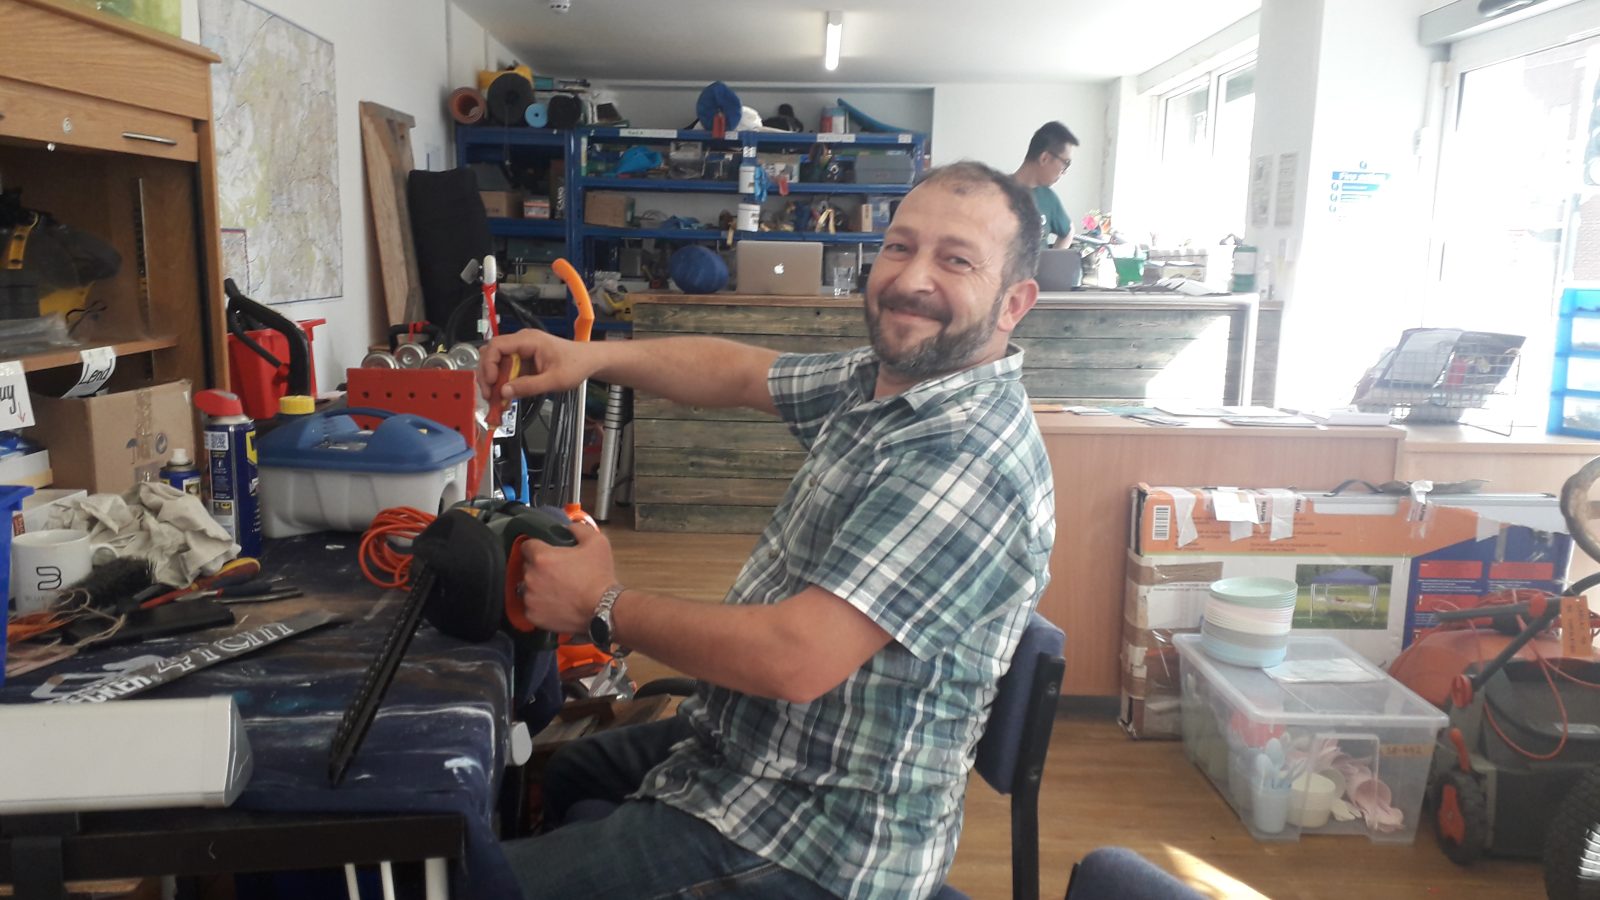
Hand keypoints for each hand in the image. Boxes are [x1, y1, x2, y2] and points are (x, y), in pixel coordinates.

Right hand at [477, 329, 596, 402]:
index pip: (497, 345)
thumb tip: (505, 392)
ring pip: (496, 364)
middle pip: (491, 354)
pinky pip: (506, 371)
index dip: (489, 364)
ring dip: (493, 381)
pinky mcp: (523, 361)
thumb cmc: (577, 364)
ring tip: (496, 399)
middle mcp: (522, 342)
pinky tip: (504, 397)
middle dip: (487, 375)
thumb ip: (529, 386)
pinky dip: (503, 384)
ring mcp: (521, 351)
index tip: (493, 382)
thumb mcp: (555, 380)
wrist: (589, 361)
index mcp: (529, 340)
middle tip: (490, 395)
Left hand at [516, 521, 617, 634]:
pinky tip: (555, 603)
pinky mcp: (532, 615)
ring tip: (556, 589)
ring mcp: (530, 598)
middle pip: (527, 567)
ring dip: (537, 586)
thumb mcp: (596, 542)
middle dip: (538, 568)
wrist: (604, 608)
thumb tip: (569, 527)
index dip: (538, 547)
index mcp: (541, 557)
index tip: (546, 552)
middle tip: (557, 572)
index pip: (527, 546)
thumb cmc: (599, 577)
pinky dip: (539, 605)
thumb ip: (579, 529)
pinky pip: (530, 606)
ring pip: (527, 587)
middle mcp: (531, 577)